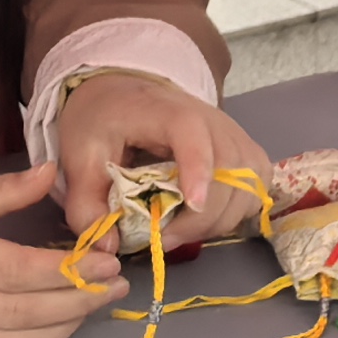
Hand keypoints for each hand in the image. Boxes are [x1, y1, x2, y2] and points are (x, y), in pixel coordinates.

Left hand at [50, 70, 273, 245]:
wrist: (125, 91)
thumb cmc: (104, 120)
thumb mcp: (80, 156)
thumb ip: (86, 204)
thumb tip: (107, 247)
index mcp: (170, 113)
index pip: (194, 136)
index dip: (198, 170)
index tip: (191, 204)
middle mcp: (214, 121)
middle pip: (230, 172)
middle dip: (202, 218)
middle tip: (164, 240)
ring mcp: (235, 136)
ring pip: (249, 186)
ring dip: (220, 220)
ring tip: (182, 231)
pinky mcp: (245, 151)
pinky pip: (257, 188)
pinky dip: (239, 211)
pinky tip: (208, 218)